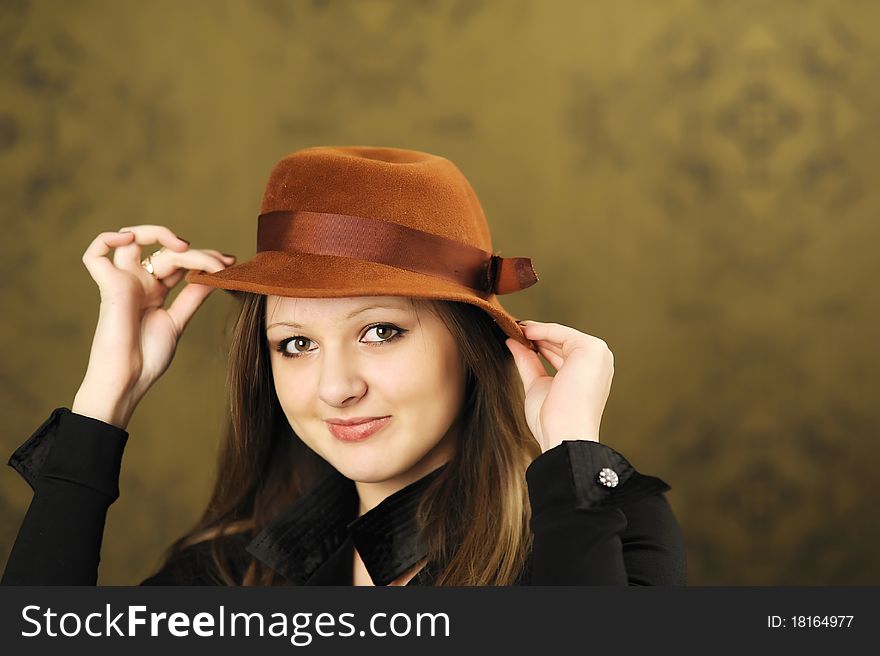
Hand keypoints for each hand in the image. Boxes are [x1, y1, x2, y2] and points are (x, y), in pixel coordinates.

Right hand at [73, 225, 234, 427]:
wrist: (129, 380)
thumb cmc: (147, 358)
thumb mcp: (176, 321)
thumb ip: (191, 297)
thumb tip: (213, 276)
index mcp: (153, 292)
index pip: (178, 263)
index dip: (203, 259)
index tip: (229, 263)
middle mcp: (137, 283)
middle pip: (165, 252)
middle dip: (197, 253)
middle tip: (221, 263)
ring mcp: (122, 282)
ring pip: (133, 239)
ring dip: (160, 234)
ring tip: (185, 247)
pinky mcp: (108, 285)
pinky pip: (96, 253)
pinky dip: (109, 238)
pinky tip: (136, 240)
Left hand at [505, 320, 613, 452]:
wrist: (564, 435)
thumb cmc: (553, 421)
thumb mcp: (537, 385)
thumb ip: (528, 362)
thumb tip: (514, 342)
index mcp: (590, 375)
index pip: (562, 354)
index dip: (540, 345)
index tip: (517, 339)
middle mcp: (598, 363)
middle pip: (562, 343)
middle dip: (536, 337)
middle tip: (512, 331)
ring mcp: (597, 355)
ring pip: (561, 336)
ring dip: (536, 332)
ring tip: (514, 330)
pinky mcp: (590, 348)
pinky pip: (560, 333)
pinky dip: (540, 330)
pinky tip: (522, 331)